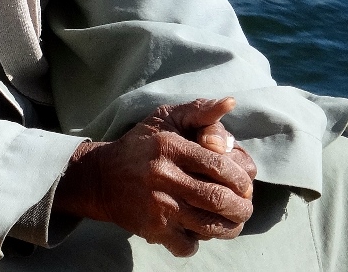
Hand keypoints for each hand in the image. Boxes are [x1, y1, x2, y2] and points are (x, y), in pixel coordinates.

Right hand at [54, 97, 255, 256]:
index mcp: (170, 147)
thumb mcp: (166, 119)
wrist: (101, 177)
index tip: (245, 183)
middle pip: (218, 199)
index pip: (220, 166)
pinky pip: (186, 245)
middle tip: (246, 206)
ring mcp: (158, 206)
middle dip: (242, 207)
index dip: (241, 178)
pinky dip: (198, 243)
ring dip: (230, 228)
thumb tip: (231, 102)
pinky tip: (198, 231)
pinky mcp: (152, 229)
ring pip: (208, 226)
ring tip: (233, 221)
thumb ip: (199, 111)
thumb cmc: (141, 145)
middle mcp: (164, 177)